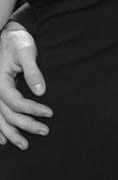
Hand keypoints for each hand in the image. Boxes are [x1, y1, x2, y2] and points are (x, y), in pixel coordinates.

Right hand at [0, 22, 51, 149]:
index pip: (17, 103)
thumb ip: (33, 72)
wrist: (9, 34)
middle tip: (45, 131)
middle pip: (9, 115)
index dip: (33, 110)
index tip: (50, 113)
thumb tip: (41, 92)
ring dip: (12, 133)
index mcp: (0, 82)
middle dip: (26, 125)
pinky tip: (4, 139)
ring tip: (25, 145)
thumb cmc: (19, 42)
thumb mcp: (27, 53)